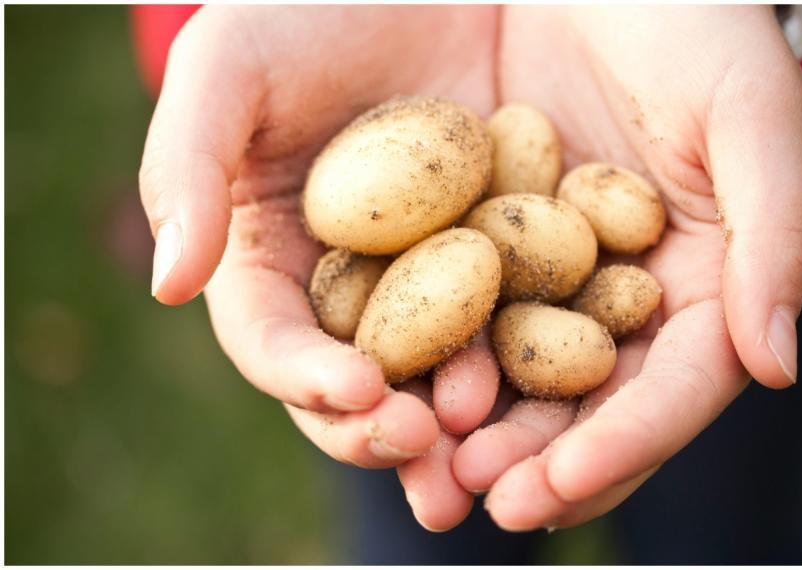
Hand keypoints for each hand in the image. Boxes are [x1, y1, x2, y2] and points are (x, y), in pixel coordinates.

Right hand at [139, 6, 500, 467]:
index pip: (274, 340)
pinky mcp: (504, 261)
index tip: (354, 389)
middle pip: (357, 384)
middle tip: (427, 449)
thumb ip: (186, 166)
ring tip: (488, 460)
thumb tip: (169, 283)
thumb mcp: (231, 65)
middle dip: (383, 429)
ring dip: (462, 430)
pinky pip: (519, 322)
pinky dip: (534, 364)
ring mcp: (430, 281)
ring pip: (440, 375)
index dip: (304, 376)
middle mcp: (351, 288)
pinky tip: (562, 388)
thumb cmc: (311, 11)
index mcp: (274, 260)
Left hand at [463, 6, 801, 529]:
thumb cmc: (692, 25)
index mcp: (699, 281)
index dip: (621, 446)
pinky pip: (457, 307)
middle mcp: (623, 291)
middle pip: (586, 401)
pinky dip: (433, 354)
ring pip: (517, 372)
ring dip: (475, 428)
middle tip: (478, 496)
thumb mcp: (750, 116)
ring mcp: (553, 271)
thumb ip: (774, 240)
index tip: (557, 489)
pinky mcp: (488, 239)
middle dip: (535, 458)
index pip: (669, 390)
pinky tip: (394, 387)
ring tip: (428, 467)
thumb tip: (775, 366)